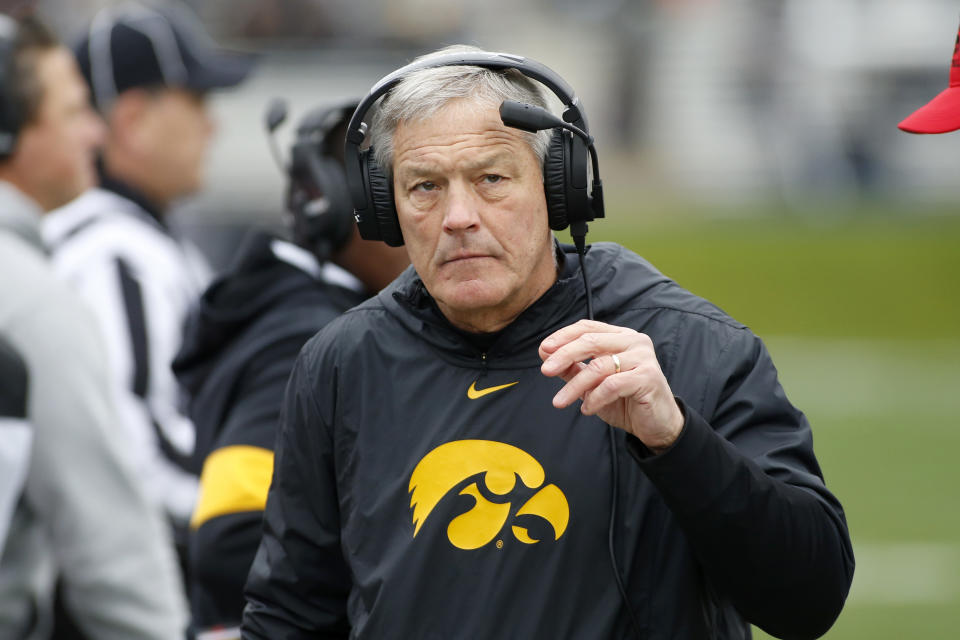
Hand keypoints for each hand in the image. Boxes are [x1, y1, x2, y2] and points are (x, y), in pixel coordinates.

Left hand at [539, 319, 683, 452]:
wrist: (656, 425)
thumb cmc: (624, 401)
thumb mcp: (592, 383)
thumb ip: (573, 367)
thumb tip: (545, 353)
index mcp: (621, 336)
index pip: (588, 327)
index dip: (563, 336)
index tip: (543, 350)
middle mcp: (634, 341)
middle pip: (591, 341)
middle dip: (564, 355)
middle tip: (545, 371)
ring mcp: (643, 358)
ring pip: (599, 366)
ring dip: (575, 386)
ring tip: (560, 401)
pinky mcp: (648, 377)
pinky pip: (612, 385)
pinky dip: (595, 398)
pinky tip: (587, 409)